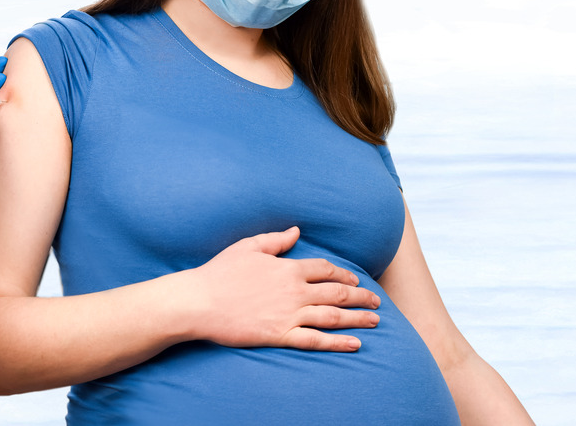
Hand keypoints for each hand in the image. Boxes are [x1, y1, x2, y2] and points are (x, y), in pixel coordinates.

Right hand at [186, 227, 380, 351]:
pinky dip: (338, 342)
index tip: (355, 281)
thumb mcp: (247, 247)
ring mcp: (289, 315)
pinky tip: (355, 344)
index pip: (325, 270)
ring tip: (374, 321)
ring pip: (333, 316)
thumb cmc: (219, 273)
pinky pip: (315, 340)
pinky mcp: (279, 335)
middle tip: (376, 301)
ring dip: (357, 319)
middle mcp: (294, 291)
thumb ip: (275, 239)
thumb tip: (296, 230)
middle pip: (337, 293)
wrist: (199, 302)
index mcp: (288, 268)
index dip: (344, 276)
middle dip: (361, 297)